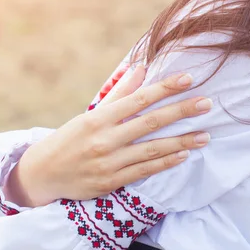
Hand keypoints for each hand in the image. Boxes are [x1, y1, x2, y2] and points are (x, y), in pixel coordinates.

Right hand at [4, 65, 212, 207]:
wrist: (43, 175)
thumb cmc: (70, 138)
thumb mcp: (90, 113)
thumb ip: (119, 92)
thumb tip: (141, 68)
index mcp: (99, 117)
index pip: (138, 98)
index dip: (165, 88)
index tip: (188, 78)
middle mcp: (105, 139)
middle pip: (151, 122)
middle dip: (181, 112)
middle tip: (206, 103)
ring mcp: (109, 162)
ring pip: (152, 149)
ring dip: (181, 141)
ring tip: (205, 135)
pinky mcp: (112, 182)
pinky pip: (145, 171)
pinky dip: (165, 162)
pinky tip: (184, 155)